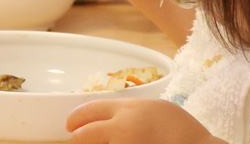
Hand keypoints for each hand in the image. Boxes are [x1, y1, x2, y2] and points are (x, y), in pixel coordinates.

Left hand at [67, 99, 222, 143]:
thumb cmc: (180, 129)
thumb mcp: (154, 108)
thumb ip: (129, 112)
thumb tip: (109, 120)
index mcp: (127, 109)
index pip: (89, 111)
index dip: (75, 119)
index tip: (70, 125)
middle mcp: (120, 129)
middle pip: (84, 135)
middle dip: (78, 138)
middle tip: (77, 140)